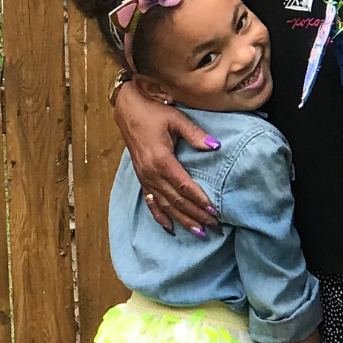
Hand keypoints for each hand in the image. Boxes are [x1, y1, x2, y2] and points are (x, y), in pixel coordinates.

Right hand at [112, 81, 218, 231]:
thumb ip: (195, 134)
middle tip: (214, 225)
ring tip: (199, 232)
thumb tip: (215, 146)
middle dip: (196, 215)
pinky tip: (170, 229)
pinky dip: (160, 217)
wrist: (127, 109)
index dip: (200, 200)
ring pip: (165, 205)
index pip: (184, 186)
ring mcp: (145, 177)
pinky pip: (151, 202)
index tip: (215, 210)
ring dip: (183, 220)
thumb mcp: (175, 119)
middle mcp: (151, 173)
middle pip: (176, 200)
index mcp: (161, 160)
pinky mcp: (142, 178)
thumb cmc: (152, 112)